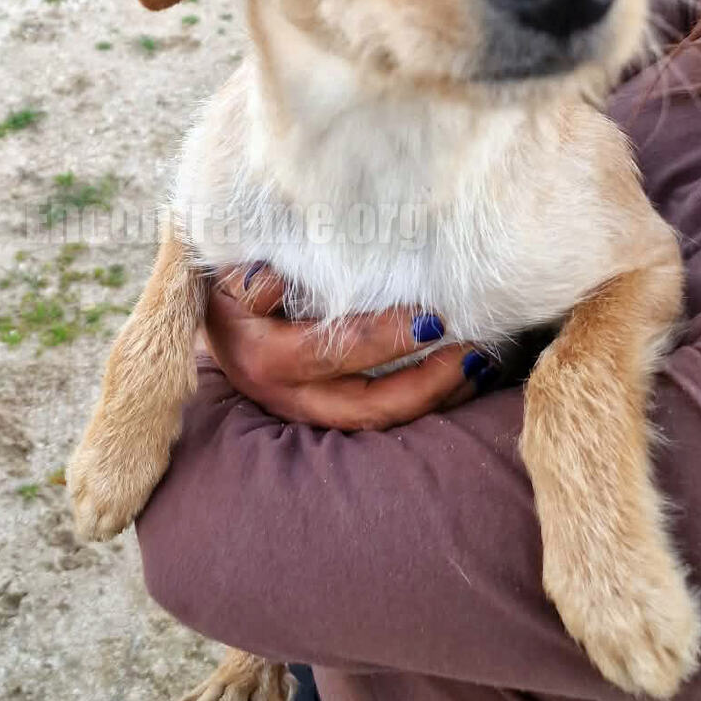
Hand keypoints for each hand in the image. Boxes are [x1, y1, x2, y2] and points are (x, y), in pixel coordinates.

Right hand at [203, 265, 487, 431]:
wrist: (220, 333)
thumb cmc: (234, 296)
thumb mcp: (230, 281)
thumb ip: (252, 280)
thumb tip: (277, 279)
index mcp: (267, 360)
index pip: (333, 352)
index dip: (384, 339)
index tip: (432, 319)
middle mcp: (291, 397)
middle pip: (368, 406)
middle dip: (426, 385)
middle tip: (471, 354)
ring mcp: (312, 414)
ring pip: (381, 422)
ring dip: (436, 399)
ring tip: (480, 367)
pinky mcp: (331, 418)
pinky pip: (384, 419)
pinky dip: (428, 403)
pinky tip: (464, 380)